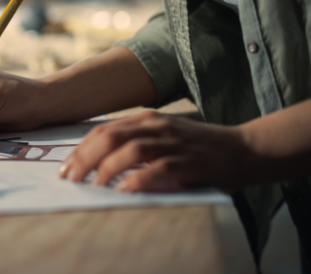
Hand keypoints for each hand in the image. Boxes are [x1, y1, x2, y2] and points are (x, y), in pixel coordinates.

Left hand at [58, 111, 255, 192]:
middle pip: (110, 137)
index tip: (65, 169)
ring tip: (93, 186)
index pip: (103, 131)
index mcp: (147, 119)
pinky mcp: (189, 161)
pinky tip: (124, 190)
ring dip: (106, 168)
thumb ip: (136, 142)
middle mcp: (157, 126)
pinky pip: (159, 169)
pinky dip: (138, 179)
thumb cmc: (198, 148)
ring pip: (130, 150)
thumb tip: (99, 162)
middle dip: (84, 159)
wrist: (245, 149)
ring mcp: (174, 142)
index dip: (80, 150)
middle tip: (71, 179)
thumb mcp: (163, 137)